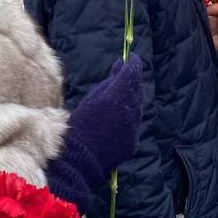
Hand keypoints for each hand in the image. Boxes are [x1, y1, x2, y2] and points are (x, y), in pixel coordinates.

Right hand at [66, 56, 143, 172]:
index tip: (133, 59)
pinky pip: (135, 124)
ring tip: (119, 98)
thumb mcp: (91, 98)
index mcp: (117, 96)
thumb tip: (121, 65)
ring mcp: (134, 127)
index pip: (133, 74)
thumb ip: (109, 82)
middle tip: (126, 76)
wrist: (79, 159)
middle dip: (134, 81)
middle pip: (138, 90)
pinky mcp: (134, 141)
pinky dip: (129, 118)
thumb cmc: (79, 124)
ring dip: (132, 100)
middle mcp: (130, 111)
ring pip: (138, 108)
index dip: (135, 64)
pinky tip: (117, 119)